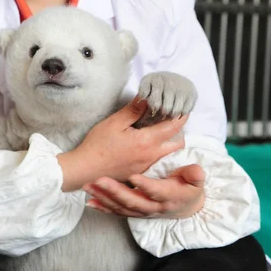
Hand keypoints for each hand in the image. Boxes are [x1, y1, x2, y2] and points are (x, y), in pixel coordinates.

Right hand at [57, 96, 186, 192]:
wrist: (86, 170)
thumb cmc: (98, 145)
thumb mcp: (115, 122)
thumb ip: (134, 110)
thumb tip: (147, 97)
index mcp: (148, 141)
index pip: (173, 127)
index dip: (181, 115)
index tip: (184, 106)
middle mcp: (152, 156)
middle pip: (177, 143)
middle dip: (178, 130)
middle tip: (171, 118)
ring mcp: (147, 166)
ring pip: (168, 153)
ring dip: (169, 141)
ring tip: (160, 129)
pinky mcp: (140, 172)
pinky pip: (157, 160)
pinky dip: (159, 150)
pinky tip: (147, 144)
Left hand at [83, 163, 204, 218]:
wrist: (187, 208)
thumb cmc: (189, 189)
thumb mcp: (196, 181)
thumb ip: (194, 175)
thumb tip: (197, 170)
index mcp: (168, 196)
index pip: (156, 191)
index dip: (145, 185)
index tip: (133, 176)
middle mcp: (153, 207)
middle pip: (133, 201)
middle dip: (115, 191)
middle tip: (100, 180)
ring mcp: (142, 212)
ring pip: (122, 207)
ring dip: (104, 198)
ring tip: (89, 187)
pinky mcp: (134, 213)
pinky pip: (117, 212)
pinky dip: (103, 208)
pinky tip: (89, 201)